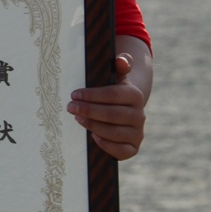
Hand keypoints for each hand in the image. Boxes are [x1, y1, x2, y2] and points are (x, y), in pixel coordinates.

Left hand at [66, 41, 151, 160]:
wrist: (123, 111)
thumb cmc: (111, 92)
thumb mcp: (115, 77)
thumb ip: (120, 65)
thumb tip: (121, 60)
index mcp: (135, 95)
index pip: (113, 95)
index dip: (92, 95)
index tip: (74, 94)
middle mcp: (140, 115)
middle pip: (112, 114)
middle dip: (89, 110)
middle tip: (70, 107)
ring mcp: (138, 133)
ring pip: (115, 133)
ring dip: (93, 126)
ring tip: (77, 118)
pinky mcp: (133, 148)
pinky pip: (121, 151)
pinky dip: (106, 144)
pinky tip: (93, 136)